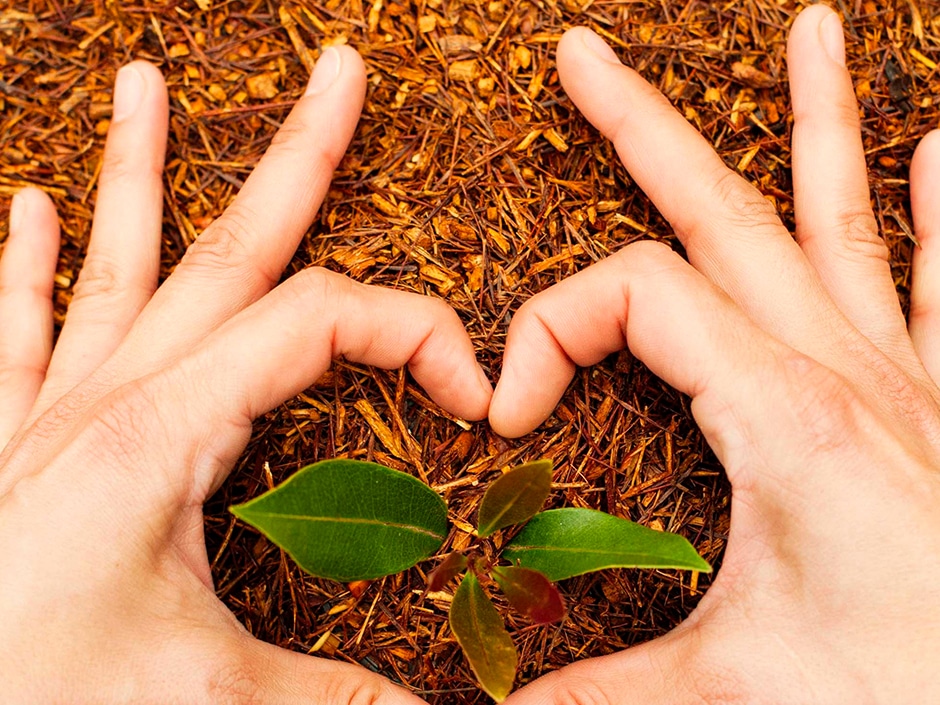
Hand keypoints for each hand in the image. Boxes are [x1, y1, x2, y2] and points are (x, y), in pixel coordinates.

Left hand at [0, 48, 490, 702]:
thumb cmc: (43, 697)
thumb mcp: (208, 700)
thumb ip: (340, 699)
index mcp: (161, 436)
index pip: (320, 328)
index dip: (413, 334)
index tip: (472, 390)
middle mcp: (104, 401)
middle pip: (228, 249)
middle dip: (299, 155)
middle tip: (341, 72)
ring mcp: (45, 417)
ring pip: (109, 264)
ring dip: (135, 167)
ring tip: (143, 79)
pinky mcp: (7, 449)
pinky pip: (12, 334)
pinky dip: (21, 267)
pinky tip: (25, 204)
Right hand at [490, 6, 939, 702]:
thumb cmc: (895, 691)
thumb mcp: (728, 690)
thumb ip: (599, 694)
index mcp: (783, 413)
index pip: (631, 298)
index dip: (548, 334)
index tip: (510, 414)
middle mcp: (845, 369)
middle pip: (721, 211)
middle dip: (639, 125)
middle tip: (581, 54)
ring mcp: (905, 379)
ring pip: (847, 215)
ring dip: (823, 118)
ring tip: (815, 26)